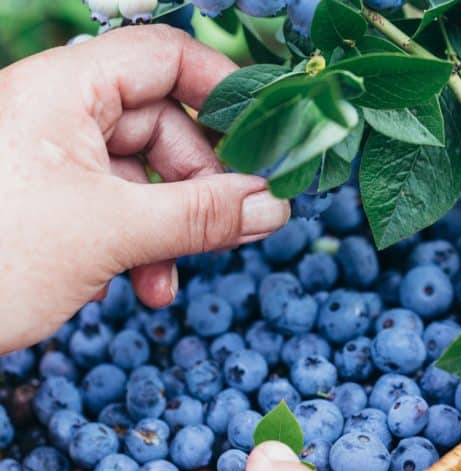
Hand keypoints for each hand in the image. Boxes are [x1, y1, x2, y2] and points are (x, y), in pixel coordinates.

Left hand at [0, 25, 289, 351]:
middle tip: (227, 229)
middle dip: (198, 188)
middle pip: (164, 128)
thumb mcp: (107, 233)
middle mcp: (60, 114)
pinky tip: (134, 286)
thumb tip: (272, 204)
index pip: (163, 58)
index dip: (220, 91)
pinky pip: (118, 209)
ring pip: (144, 178)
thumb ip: (200, 216)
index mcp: (64, 90)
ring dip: (171, 231)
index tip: (264, 138)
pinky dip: (139, 246)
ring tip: (167, 279)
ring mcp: (54, 160)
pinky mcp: (52, 203)